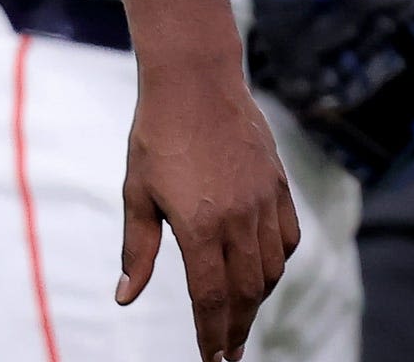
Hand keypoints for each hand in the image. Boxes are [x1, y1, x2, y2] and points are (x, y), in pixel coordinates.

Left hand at [119, 65, 299, 359]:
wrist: (195, 79)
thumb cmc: (157, 135)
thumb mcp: (136, 192)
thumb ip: (136, 250)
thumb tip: (125, 297)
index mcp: (199, 226)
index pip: (211, 298)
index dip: (211, 333)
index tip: (210, 358)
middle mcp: (238, 220)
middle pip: (246, 292)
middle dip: (237, 328)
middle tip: (229, 352)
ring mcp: (263, 202)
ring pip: (271, 269)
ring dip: (258, 300)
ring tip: (242, 317)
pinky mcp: (278, 185)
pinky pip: (287, 239)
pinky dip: (278, 263)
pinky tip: (265, 271)